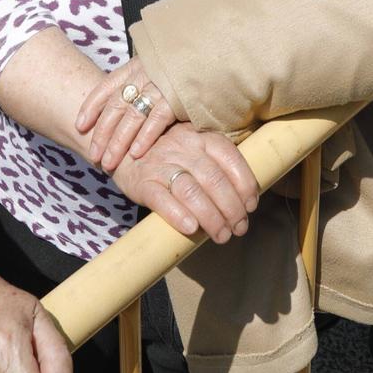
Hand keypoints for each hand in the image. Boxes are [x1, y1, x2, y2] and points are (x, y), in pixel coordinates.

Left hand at [76, 54, 178, 170]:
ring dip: (117, 142)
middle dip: (101, 132)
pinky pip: (155, 120)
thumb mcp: (160, 63)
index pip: (106, 86)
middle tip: (93, 155)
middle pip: (115, 106)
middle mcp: (144, 73)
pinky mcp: (177, 96)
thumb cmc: (189, 60)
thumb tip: (130, 99)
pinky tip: (136, 154)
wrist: (215, 47)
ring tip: (108, 162)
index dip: (91, 106)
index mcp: (137, 64)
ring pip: (130, 116)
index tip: (79, 125)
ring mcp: (159, 84)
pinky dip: (144, 137)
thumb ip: (145, 78)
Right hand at [111, 125, 259, 244]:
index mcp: (200, 136)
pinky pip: (161, 199)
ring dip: (211, 217)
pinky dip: (177, 214)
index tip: (251, 206)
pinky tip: (191, 228)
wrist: (121, 149)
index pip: (230, 157)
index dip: (245, 183)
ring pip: (191, 190)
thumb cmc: (169, 156)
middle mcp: (183, 146)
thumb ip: (216, 165)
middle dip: (232, 208)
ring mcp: (161, 163)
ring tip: (222, 236)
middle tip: (239, 228)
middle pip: (214, 178)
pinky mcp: (142, 182)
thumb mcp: (193, 149)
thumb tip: (246, 198)